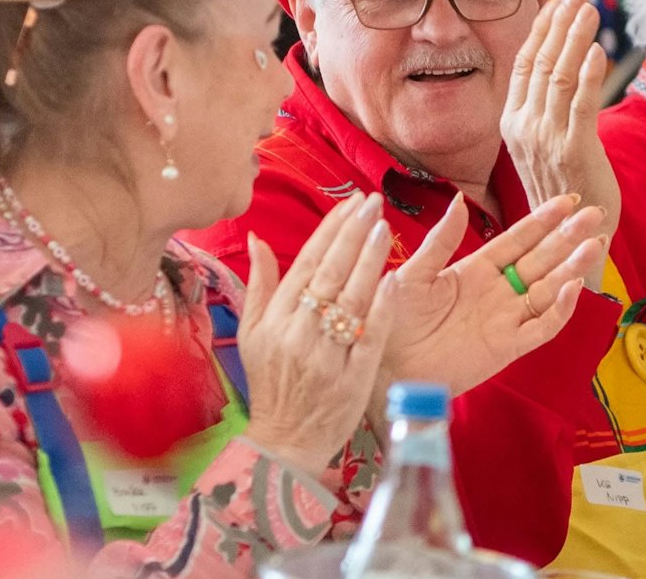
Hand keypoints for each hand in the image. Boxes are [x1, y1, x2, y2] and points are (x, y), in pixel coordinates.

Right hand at [240, 195, 397, 474]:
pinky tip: (393, 279)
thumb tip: (256, 237)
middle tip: (372, 202)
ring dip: (369, 260)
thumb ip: (259, 284)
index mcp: (275, 320)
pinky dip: (381, 307)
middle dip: (353, 233)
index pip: (306, 263)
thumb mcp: (251, 335)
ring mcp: (327, 356)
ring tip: (383, 228)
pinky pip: (370, 335)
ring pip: (352, 299)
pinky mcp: (353, 378)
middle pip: (331, 274)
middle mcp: (299, 333)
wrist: (284, 442)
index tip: (350, 202)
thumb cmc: (271, 384)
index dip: (331, 230)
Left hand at [383, 192, 603, 393]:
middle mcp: (497, 292)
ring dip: (573, 267)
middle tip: (595, 214)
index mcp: (477, 269)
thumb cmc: (392, 319)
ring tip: (596, 244)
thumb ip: (440, 241)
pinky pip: (541, 328)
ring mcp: (506, 319)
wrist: (385, 367)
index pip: (518, 240)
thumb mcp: (413, 274)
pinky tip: (573, 288)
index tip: (567, 201)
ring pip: (549, 289)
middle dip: (568, 237)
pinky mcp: (507, 348)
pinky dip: (559, 310)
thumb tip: (460, 200)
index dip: (543, 220)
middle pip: (542, 260)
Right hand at [501, 0, 619, 281]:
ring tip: (591, 10)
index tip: (558, 2)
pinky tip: (598, 51)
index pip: (524, 65)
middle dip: (561, 24)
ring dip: (576, 38)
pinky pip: (581, 105)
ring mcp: (545, 140)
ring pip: (560, 77)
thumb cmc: (566, 190)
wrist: (571, 239)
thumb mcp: (545, 145)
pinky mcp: (573, 151)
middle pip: (540, 63)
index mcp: (513, 124)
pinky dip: (590, 74)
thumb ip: (548, 110)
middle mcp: (523, 128)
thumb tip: (562, 71)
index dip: (541, 30)